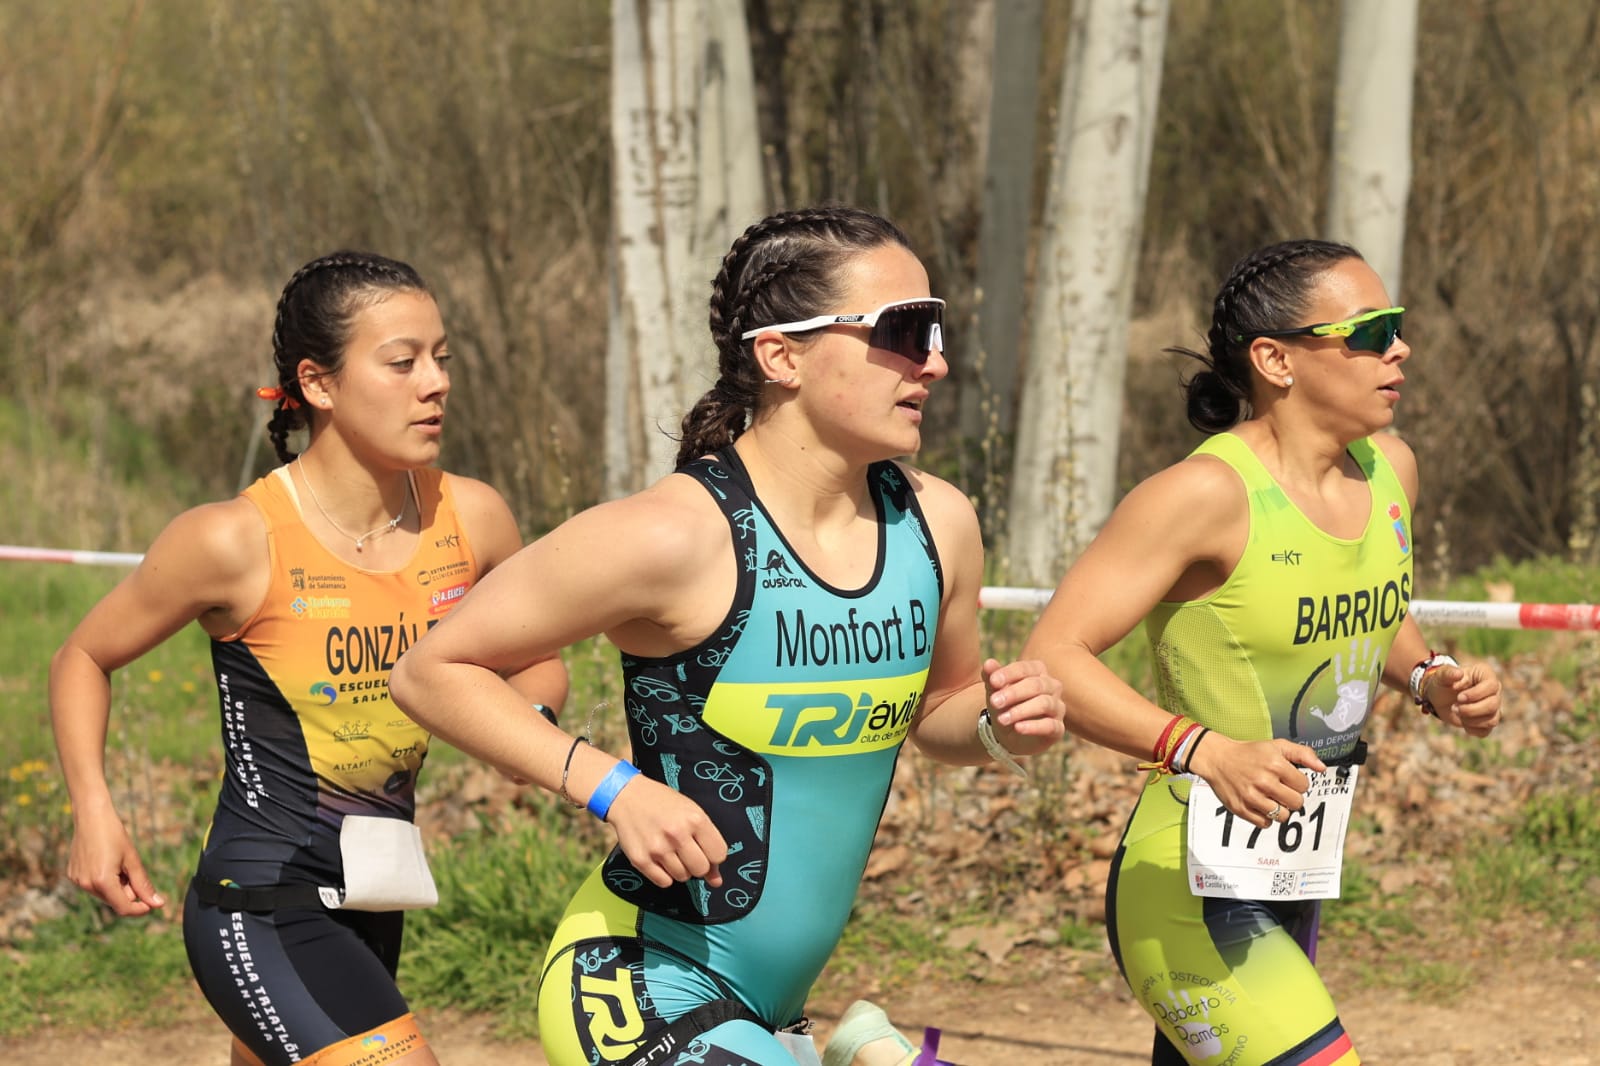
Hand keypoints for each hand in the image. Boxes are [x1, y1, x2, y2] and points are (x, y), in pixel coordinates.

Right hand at [67, 809, 165, 916]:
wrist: (91, 817)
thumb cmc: (114, 835)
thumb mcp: (133, 860)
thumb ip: (144, 885)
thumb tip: (158, 904)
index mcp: (102, 882)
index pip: (123, 908)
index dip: (140, 909)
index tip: (152, 904)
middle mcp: (86, 885)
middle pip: (114, 900)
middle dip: (128, 892)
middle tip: (132, 870)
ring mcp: (77, 881)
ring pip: (104, 894)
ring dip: (116, 886)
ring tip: (118, 863)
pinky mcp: (73, 875)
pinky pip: (93, 885)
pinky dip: (104, 880)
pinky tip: (106, 861)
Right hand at [604, 776, 727, 888]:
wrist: (627, 796)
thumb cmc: (663, 803)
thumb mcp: (691, 813)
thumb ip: (708, 843)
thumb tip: (716, 881)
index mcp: (695, 819)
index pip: (719, 855)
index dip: (713, 855)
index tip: (704, 849)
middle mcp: (677, 835)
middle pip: (701, 870)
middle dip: (697, 864)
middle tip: (687, 851)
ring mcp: (658, 849)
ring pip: (682, 877)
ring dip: (680, 869)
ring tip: (670, 851)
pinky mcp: (641, 860)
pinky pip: (664, 882)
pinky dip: (664, 875)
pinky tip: (659, 859)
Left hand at [983, 657, 1065, 754]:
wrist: (1010, 732)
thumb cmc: (1005, 704)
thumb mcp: (995, 691)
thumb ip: (992, 677)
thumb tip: (988, 663)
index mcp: (1038, 671)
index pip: (1025, 669)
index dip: (1009, 674)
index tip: (993, 681)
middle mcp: (1052, 686)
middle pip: (1036, 685)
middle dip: (1014, 693)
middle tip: (994, 702)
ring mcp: (1057, 707)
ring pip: (1044, 704)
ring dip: (1021, 711)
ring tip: (1002, 719)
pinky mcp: (1058, 728)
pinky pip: (1050, 725)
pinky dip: (1033, 726)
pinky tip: (1017, 728)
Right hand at [1187, 734, 1326, 828]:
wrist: (1217, 758)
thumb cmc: (1249, 753)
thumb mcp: (1276, 746)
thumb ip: (1302, 754)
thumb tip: (1322, 768)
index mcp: (1275, 765)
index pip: (1304, 785)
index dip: (1298, 782)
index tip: (1287, 778)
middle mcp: (1264, 782)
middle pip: (1296, 803)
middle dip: (1291, 797)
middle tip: (1279, 789)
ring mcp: (1252, 797)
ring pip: (1283, 816)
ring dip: (1279, 808)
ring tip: (1270, 797)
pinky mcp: (1241, 809)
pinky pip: (1265, 824)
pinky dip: (1265, 817)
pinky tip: (1259, 804)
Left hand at [1424, 660, 1501, 736]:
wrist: (1439, 697)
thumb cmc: (1443, 683)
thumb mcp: (1441, 676)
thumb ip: (1447, 673)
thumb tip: (1458, 673)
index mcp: (1485, 675)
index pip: (1491, 686)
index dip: (1476, 694)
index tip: (1459, 697)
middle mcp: (1494, 691)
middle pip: (1493, 705)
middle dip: (1470, 709)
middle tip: (1454, 707)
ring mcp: (1493, 707)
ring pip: (1492, 720)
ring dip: (1470, 720)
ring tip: (1456, 712)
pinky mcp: (1487, 721)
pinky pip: (1485, 731)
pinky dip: (1471, 729)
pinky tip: (1462, 721)